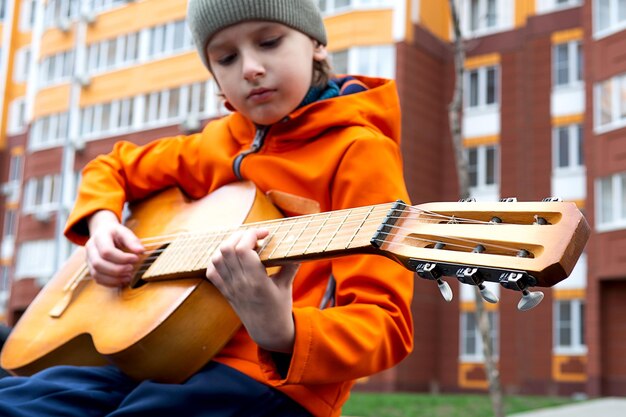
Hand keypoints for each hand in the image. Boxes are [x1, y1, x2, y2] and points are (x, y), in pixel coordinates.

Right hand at [85, 210, 144, 286]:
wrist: (102, 232)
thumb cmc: (115, 233)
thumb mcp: (124, 232)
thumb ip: (132, 241)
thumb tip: (140, 251)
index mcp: (99, 237)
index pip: (106, 251)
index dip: (122, 258)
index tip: (136, 258)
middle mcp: (90, 249)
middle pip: (98, 264)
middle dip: (117, 269)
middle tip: (131, 268)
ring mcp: (89, 260)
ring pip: (96, 274)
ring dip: (114, 278)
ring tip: (128, 276)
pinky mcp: (91, 268)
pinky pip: (98, 279)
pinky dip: (111, 283)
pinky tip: (123, 280)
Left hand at [206, 229, 298, 352]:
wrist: (267, 331)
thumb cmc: (279, 308)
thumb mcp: (287, 285)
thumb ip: (290, 264)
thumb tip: (295, 244)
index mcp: (257, 281)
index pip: (243, 249)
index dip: (252, 234)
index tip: (265, 233)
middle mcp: (239, 284)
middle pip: (227, 249)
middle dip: (240, 235)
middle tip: (254, 237)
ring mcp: (229, 288)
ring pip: (217, 258)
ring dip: (228, 245)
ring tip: (243, 244)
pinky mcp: (225, 292)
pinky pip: (212, 271)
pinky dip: (217, 260)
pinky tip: (230, 258)